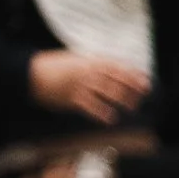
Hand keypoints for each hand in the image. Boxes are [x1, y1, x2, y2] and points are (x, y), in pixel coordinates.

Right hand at [29, 51, 150, 122]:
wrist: (32, 73)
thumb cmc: (55, 67)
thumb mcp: (76, 59)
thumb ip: (95, 64)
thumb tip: (115, 69)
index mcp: (89, 61)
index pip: (117, 67)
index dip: (133, 74)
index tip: (146, 81)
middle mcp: (86, 71)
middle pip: (114, 79)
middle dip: (131, 87)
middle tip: (142, 96)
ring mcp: (79, 84)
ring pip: (105, 91)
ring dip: (121, 99)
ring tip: (131, 106)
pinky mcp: (71, 97)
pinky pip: (89, 106)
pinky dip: (101, 112)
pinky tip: (111, 118)